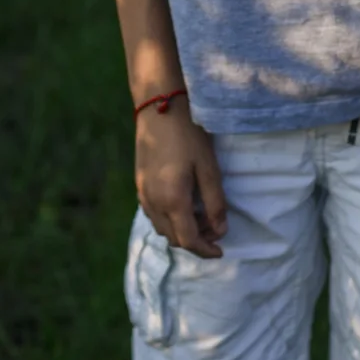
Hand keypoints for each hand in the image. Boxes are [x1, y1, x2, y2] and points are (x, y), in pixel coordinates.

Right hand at [136, 98, 226, 257]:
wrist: (159, 108)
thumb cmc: (189, 136)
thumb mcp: (209, 168)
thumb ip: (215, 203)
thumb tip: (220, 230)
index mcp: (172, 200)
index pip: (188, 240)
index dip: (206, 250)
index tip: (221, 251)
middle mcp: (153, 202)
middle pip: (173, 238)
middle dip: (195, 240)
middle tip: (214, 228)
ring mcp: (143, 194)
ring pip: (161, 228)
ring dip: (181, 231)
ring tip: (200, 216)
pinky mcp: (139, 185)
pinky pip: (153, 214)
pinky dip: (169, 219)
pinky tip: (182, 204)